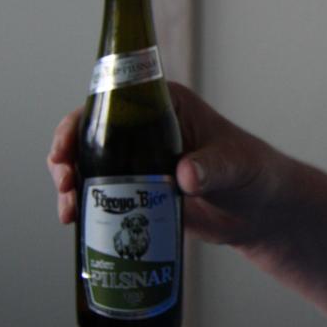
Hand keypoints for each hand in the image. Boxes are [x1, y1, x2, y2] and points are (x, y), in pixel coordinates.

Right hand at [47, 83, 292, 248]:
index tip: (66, 148)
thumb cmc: (255, 173)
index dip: (80, 121)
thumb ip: (213, 168)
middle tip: (66, 185)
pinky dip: (85, 206)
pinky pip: (102, 194)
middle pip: (89, 134)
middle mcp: (144, 128)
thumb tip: (184, 175)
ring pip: (89, 165)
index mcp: (165, 104)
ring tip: (70, 212)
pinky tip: (76, 224)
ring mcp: (138, 160)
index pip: (111, 101)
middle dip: (66, 157)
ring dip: (71, 186)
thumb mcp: (236, 165)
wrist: (261, 212)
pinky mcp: (137, 191)